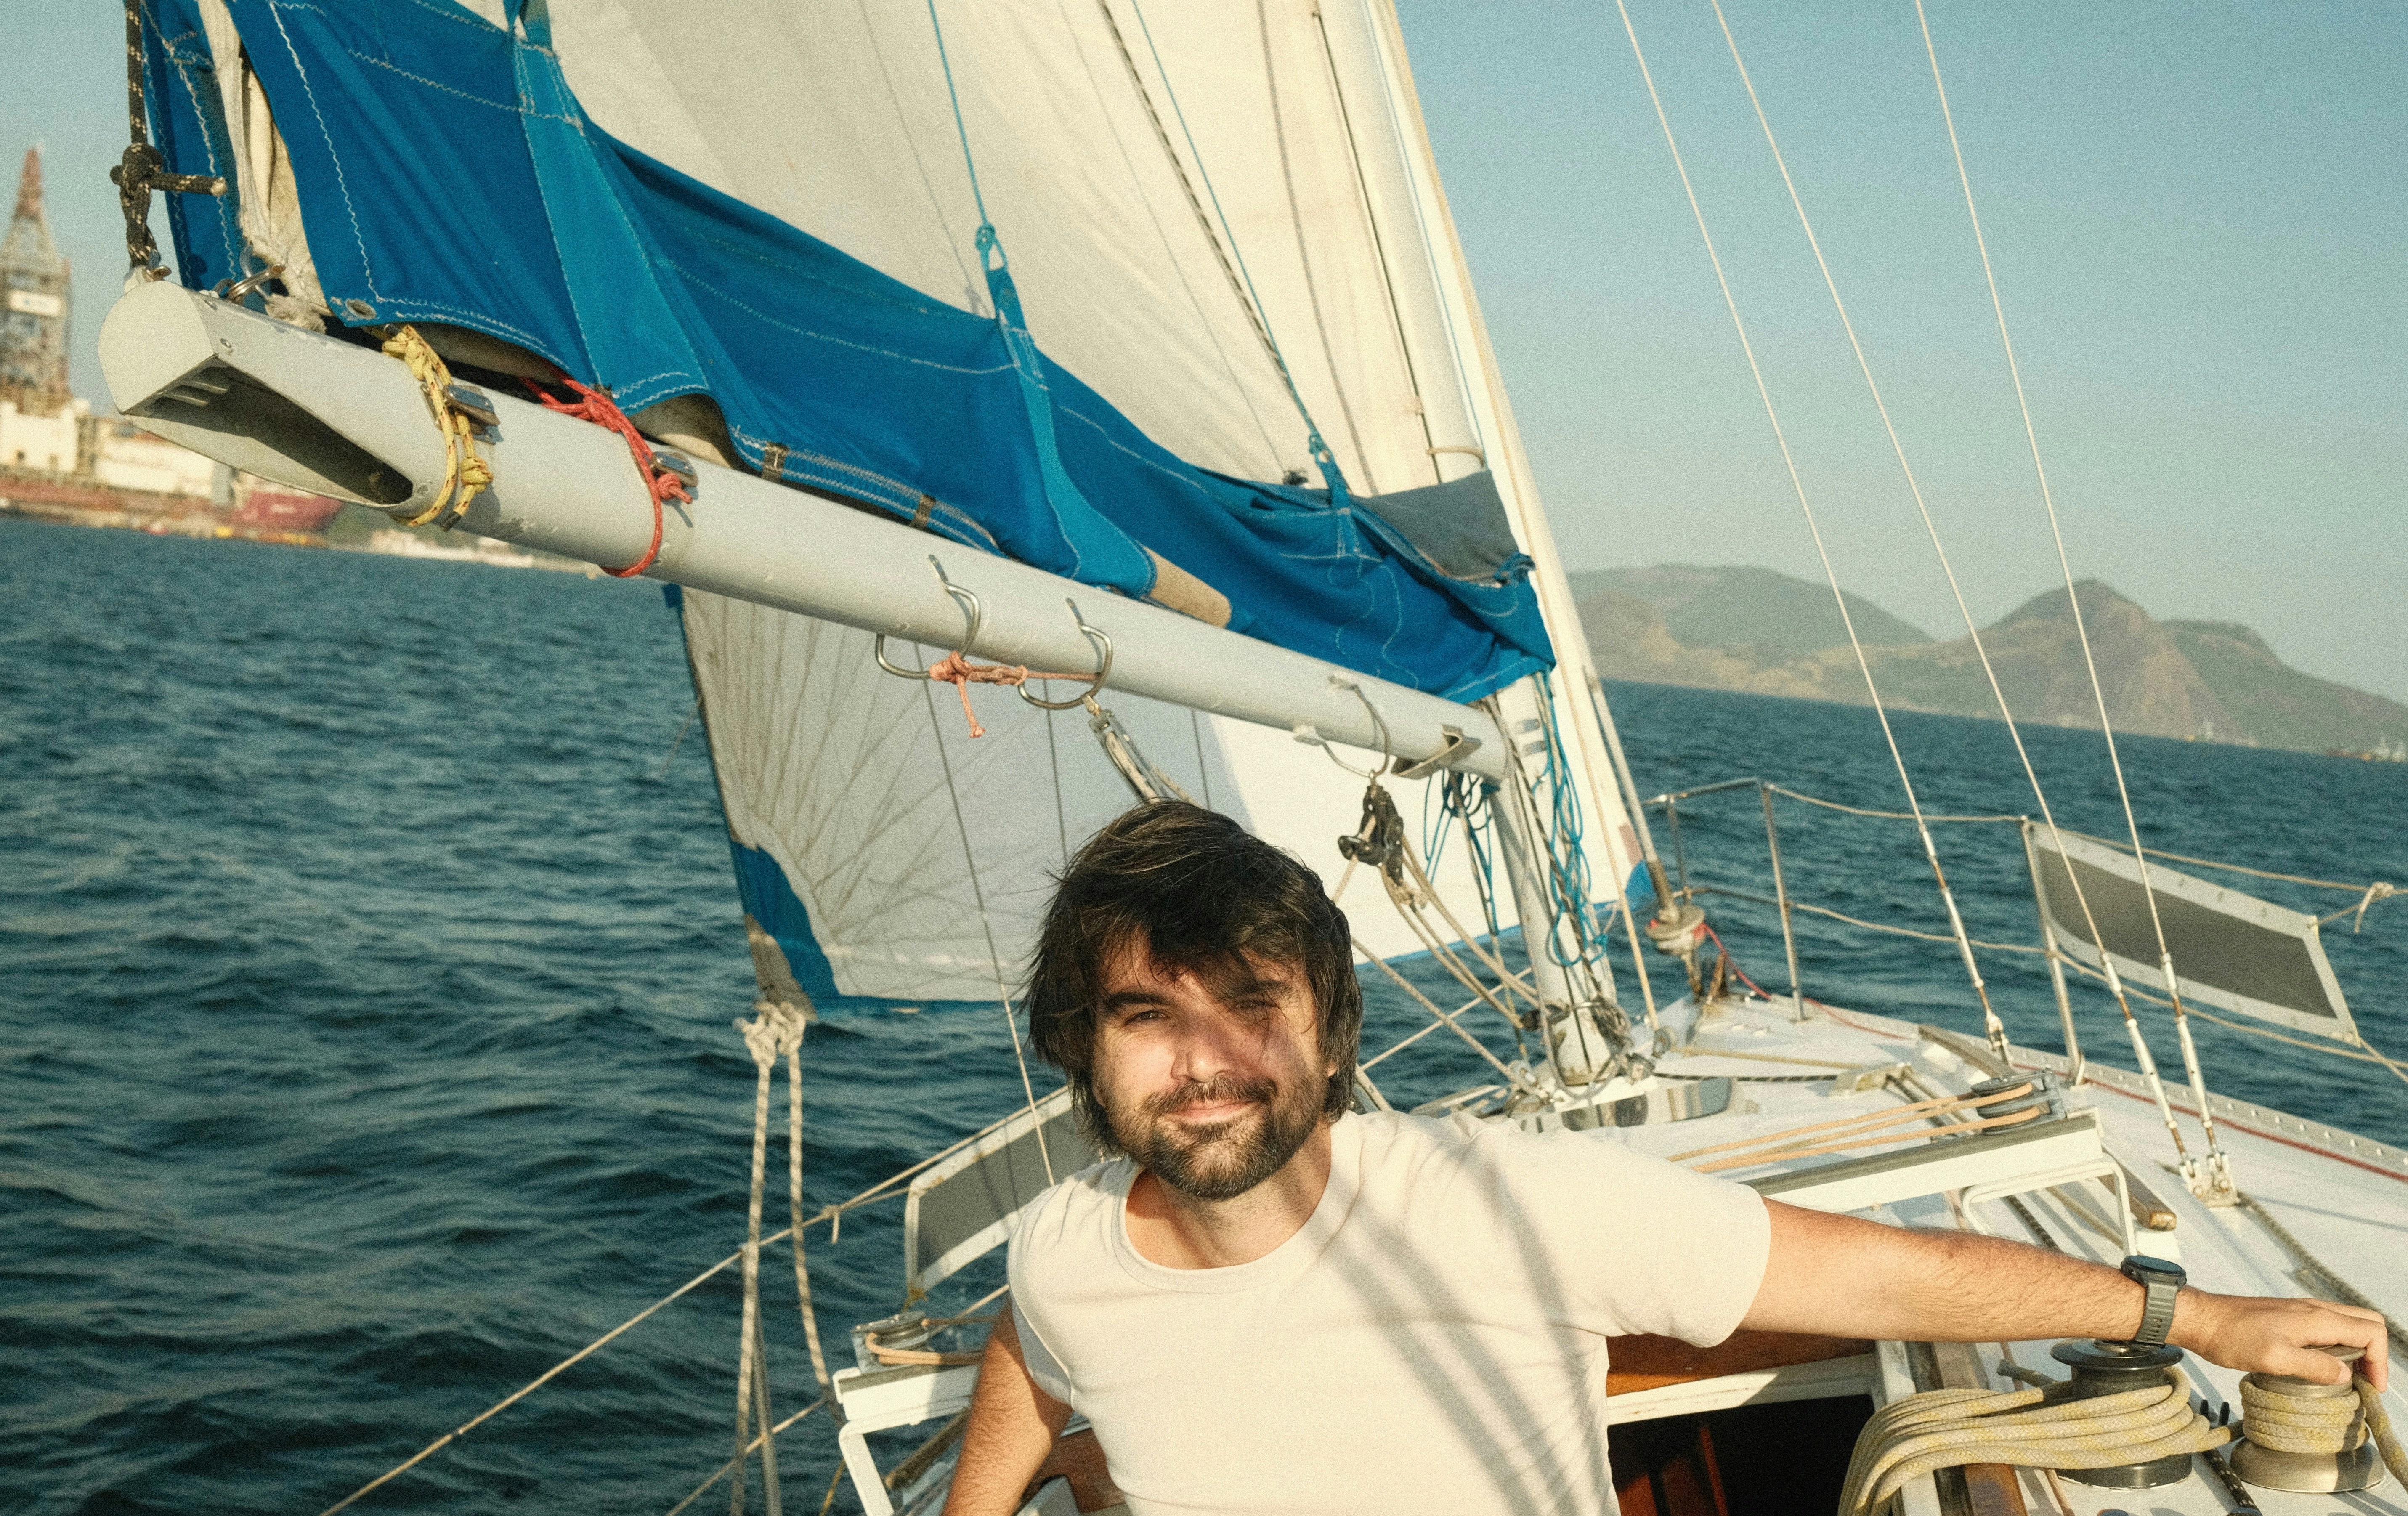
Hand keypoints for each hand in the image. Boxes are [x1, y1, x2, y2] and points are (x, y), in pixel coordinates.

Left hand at [2169, 1288, 2390, 1390]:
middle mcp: (2314, 1309)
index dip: (2380, 1360)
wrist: (2200, 1318)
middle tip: (2366, 1382)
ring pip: (2348, 1324)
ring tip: (2348, 1378)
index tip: (2371, 1386)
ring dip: (2357, 1349)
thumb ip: (2314, 1366)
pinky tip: (2324, 1365)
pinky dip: (2338, 1345)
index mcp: (2316, 1318)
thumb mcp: (2275, 1358)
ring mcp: (2302, 1311)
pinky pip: (2327, 1327)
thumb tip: (2346, 1374)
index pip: (2371, 1330)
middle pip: (2366, 1322)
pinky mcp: (2290, 1317)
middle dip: (2375, 1353)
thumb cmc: (2231, 1337)